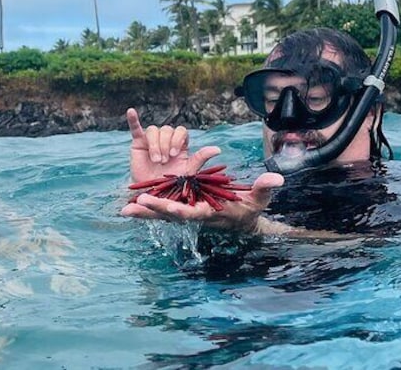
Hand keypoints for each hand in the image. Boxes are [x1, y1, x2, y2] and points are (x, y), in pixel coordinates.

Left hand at [121, 170, 283, 232]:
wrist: (241, 221)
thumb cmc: (249, 209)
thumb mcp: (258, 199)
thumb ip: (264, 188)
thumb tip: (276, 179)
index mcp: (208, 213)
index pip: (191, 213)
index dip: (178, 210)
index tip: (165, 208)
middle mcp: (193, 214)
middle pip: (170, 214)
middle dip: (153, 211)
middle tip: (135, 207)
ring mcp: (186, 211)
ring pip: (161, 213)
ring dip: (143, 213)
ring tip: (124, 210)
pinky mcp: (181, 207)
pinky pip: (161, 208)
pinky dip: (147, 209)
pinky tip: (130, 206)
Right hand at [127, 107, 217, 182]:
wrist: (153, 194)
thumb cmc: (172, 184)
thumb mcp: (187, 172)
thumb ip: (200, 159)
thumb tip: (218, 149)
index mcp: (179, 144)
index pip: (181, 131)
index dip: (177, 140)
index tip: (174, 154)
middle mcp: (166, 139)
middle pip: (167, 130)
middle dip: (166, 145)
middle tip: (163, 161)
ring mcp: (151, 140)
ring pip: (154, 130)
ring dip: (155, 145)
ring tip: (155, 160)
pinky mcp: (138, 143)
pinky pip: (135, 128)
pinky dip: (133, 120)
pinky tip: (130, 111)